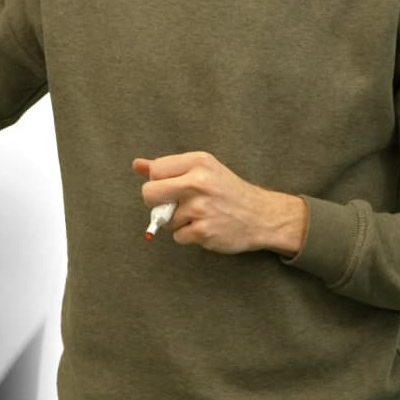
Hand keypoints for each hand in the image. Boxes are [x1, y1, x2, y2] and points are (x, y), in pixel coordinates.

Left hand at [131, 151, 306, 256]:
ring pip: (164, 219)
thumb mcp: (202, 170)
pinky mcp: (204, 231)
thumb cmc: (227, 191)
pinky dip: (188, 235)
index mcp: (197, 162)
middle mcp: (198, 182)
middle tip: (172, 205)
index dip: (158, 182)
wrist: (262, 215)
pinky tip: (205, 227)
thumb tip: (137, 165)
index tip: (172, 187)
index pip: (155, 171)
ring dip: (176, 222)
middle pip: (149, 194)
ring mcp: (201, 208)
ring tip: (199, 215)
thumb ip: (169, 167)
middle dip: (155, 203)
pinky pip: (177, 237)